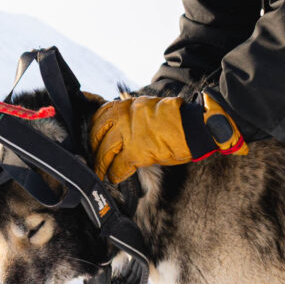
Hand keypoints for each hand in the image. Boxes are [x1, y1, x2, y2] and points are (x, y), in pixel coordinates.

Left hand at [88, 90, 245, 181]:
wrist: (194, 127)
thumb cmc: (174, 120)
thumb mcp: (148, 109)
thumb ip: (130, 115)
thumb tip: (117, 126)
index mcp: (127, 105)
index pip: (99, 115)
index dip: (92, 129)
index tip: (90, 139)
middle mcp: (124, 116)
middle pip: (97, 133)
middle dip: (92, 147)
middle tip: (91, 157)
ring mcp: (128, 134)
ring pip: (103, 151)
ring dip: (100, 164)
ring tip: (100, 172)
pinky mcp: (136, 152)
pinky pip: (118, 166)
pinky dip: (114, 174)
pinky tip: (113, 178)